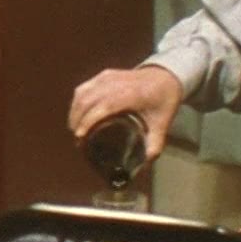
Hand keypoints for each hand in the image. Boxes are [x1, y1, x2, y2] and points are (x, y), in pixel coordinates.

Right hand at [68, 65, 183, 160]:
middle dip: (77, 120)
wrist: (165, 76)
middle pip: (88, 100)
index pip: (104, 106)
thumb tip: (142, 166)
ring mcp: (108, 76)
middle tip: (78, 140)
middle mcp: (116, 82)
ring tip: (75, 129)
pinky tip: (78, 115)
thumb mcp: (162, 124)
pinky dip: (77, 102)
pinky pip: (84, 88)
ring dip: (75, 111)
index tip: (80, 135)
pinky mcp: (103, 75)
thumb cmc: (163, 101)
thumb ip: (153, 146)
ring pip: (83, 93)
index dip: (89, 120)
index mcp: (131, 94)